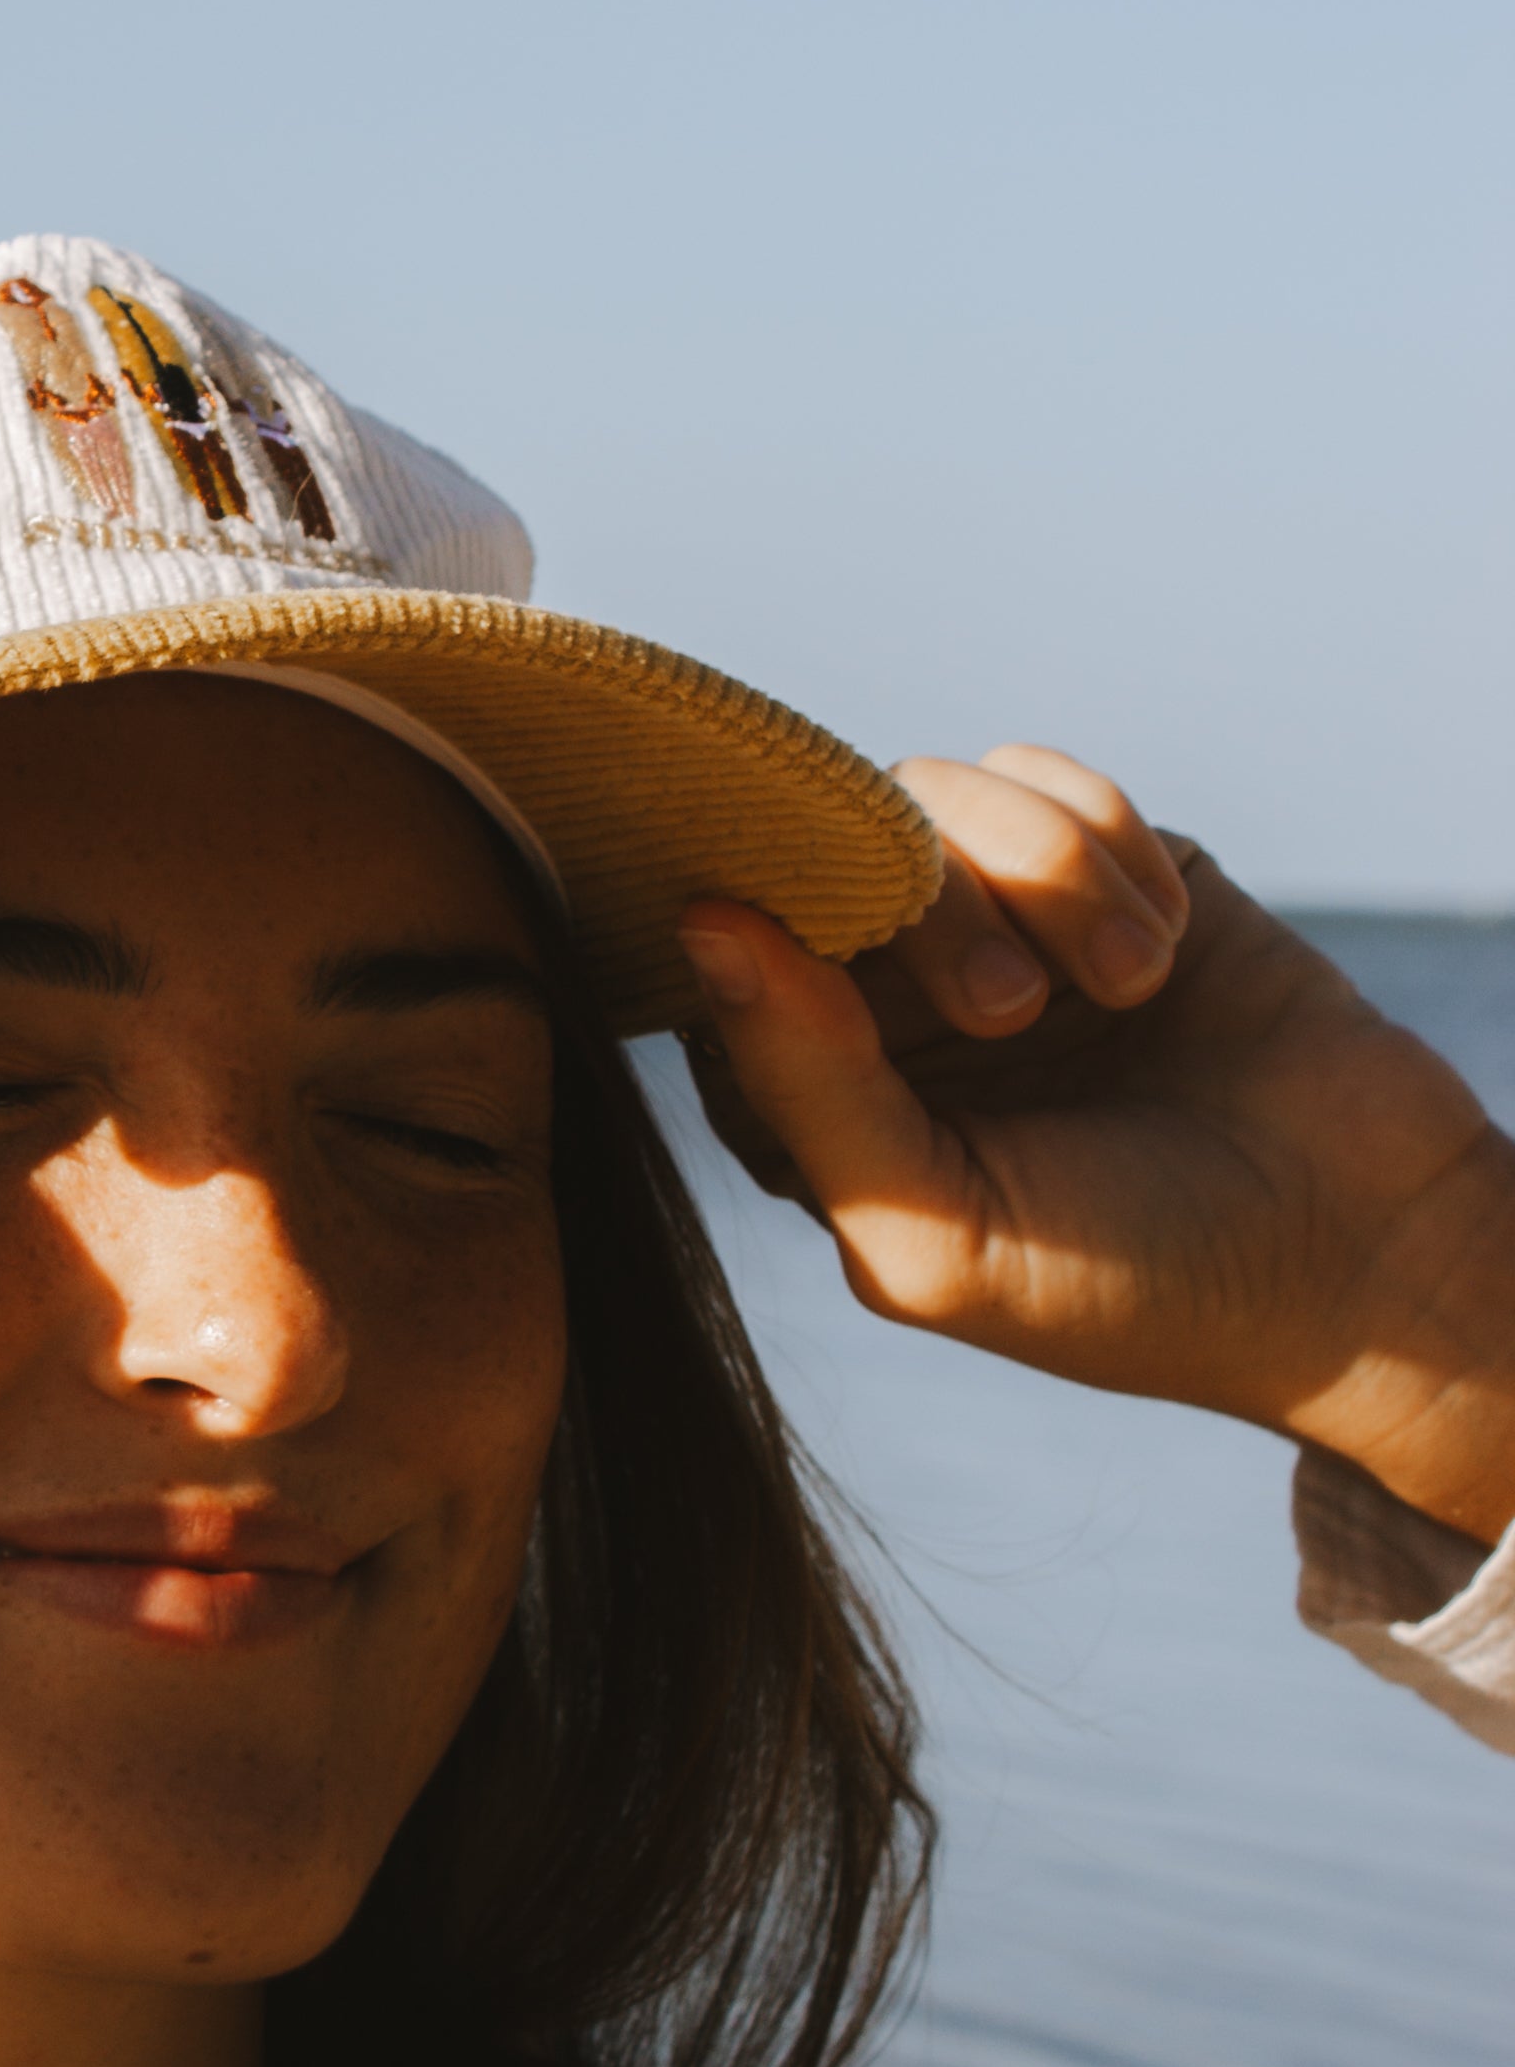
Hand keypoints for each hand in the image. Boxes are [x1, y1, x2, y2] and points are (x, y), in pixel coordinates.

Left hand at [682, 748, 1514, 1544]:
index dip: (772, 921)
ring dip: (1040, 874)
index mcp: (816, 1099)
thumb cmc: (1131, 1284)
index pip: (722, 955)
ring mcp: (998, 928)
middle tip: (1015, 1009)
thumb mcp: (934, 1231)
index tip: (843, 944)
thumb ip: (800, 1085)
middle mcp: (889, 1002)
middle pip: (829, 851)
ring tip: (1128, 984)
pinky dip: (1108, 846)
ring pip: (938, 793)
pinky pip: (1047, 781)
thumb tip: (700, 923)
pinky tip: (1166, 947)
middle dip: (926, 906)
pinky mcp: (1107, 874)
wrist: (1366, 1253)